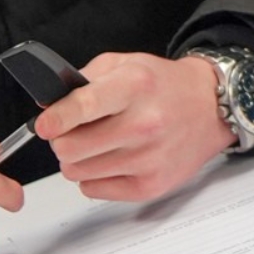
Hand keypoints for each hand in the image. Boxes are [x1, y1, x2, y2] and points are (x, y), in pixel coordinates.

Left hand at [35, 52, 233, 201]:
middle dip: (63, 139)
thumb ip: (85, 80)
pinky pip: (94, 190)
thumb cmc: (165, 86)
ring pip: (77, 172)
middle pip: (70, 148)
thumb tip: (50, 106)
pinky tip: (111, 160)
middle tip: (73, 132)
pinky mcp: (150, 186)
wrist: (209, 108)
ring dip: (77, 159)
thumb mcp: (126, 63)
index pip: (83, 107)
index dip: (55, 119)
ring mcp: (148, 158)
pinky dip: (94, 177)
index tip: (44, 125)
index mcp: (135, 86)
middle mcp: (144, 123)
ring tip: (95, 145)